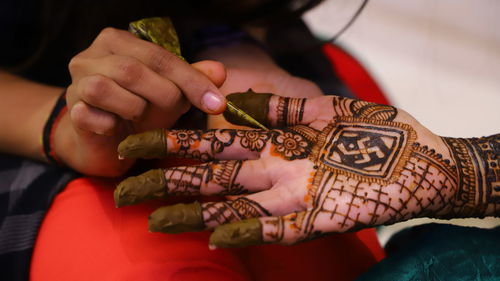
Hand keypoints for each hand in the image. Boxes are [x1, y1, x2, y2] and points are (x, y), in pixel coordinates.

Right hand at [59, 27, 226, 175]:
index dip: (191, 80)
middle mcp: (91, 57)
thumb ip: (191, 80)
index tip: (217, 104)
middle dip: (163, 94)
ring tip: (139, 117)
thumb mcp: (169, 93)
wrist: (103, 142)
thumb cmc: (137, 111)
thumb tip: (220, 72)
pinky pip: (89, 116)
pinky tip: (117, 130)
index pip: (159, 56)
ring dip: (133, 108)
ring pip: (104, 88)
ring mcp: (75, 84)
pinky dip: (111, 126)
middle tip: (175, 111)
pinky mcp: (70, 113)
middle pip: (131, 69)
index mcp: (118, 42)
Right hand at [114, 93, 485, 247]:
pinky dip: (246, 233)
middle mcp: (273, 172)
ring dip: (193, 214)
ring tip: (154, 219)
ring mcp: (292, 198)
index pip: (212, 142)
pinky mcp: (316, 221)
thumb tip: (238, 99)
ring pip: (231, 207)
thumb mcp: (327, 107)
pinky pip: (273, 231)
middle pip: (210, 178)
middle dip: (167, 182)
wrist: (427, 161)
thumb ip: (283, 105)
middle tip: (125, 188)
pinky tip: (215, 236)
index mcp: (274, 142)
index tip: (137, 143)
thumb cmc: (379, 132)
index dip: (173, 144)